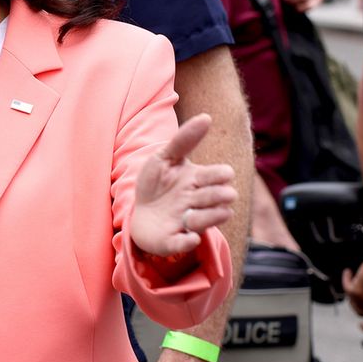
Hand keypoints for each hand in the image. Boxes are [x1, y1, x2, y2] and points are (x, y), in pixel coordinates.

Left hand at [130, 114, 236, 257]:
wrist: (139, 213)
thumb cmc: (155, 184)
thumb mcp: (164, 158)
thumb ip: (184, 139)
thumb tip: (207, 116)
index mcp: (199, 181)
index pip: (222, 176)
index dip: (220, 175)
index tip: (213, 175)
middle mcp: (200, 202)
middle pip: (223, 198)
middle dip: (216, 195)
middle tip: (205, 195)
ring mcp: (190, 222)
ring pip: (212, 220)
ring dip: (205, 217)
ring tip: (187, 216)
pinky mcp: (176, 241)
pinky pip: (187, 244)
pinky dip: (188, 241)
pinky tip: (186, 235)